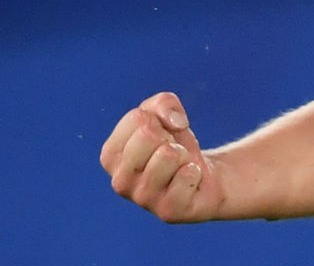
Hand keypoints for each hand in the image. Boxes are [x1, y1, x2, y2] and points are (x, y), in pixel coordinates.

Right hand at [101, 92, 225, 222]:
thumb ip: (162, 103)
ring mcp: (142, 199)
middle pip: (147, 135)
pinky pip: (186, 176)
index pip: (136, 119)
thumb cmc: (175, 145)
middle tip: (171, 153)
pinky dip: (195, 172)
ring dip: (182, 156)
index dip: (156, 120)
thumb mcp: (166, 114)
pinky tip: (189, 182)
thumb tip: (173, 121)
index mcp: (110, 157)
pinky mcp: (167, 212)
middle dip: (168, 137)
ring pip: (168, 155)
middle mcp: (120, 182)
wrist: (203, 176)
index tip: (159, 134)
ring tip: (179, 167)